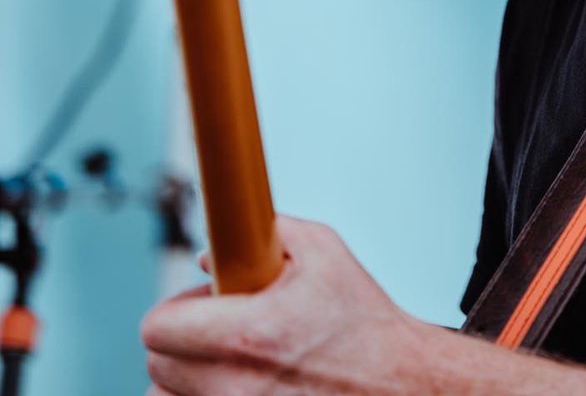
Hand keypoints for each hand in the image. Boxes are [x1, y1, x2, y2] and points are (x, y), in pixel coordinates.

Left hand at [141, 214, 432, 394]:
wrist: (398, 383)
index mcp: (250, 334)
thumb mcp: (325, 252)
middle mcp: (234, 387)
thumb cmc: (363, 322)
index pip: (159, 327)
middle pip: (156, 368)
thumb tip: (211, 254)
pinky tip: (237, 384)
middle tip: (221, 329)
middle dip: (183, 341)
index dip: (178, 308)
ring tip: (230, 364)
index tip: (202, 303)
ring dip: (186, 382)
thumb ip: (268, 235)